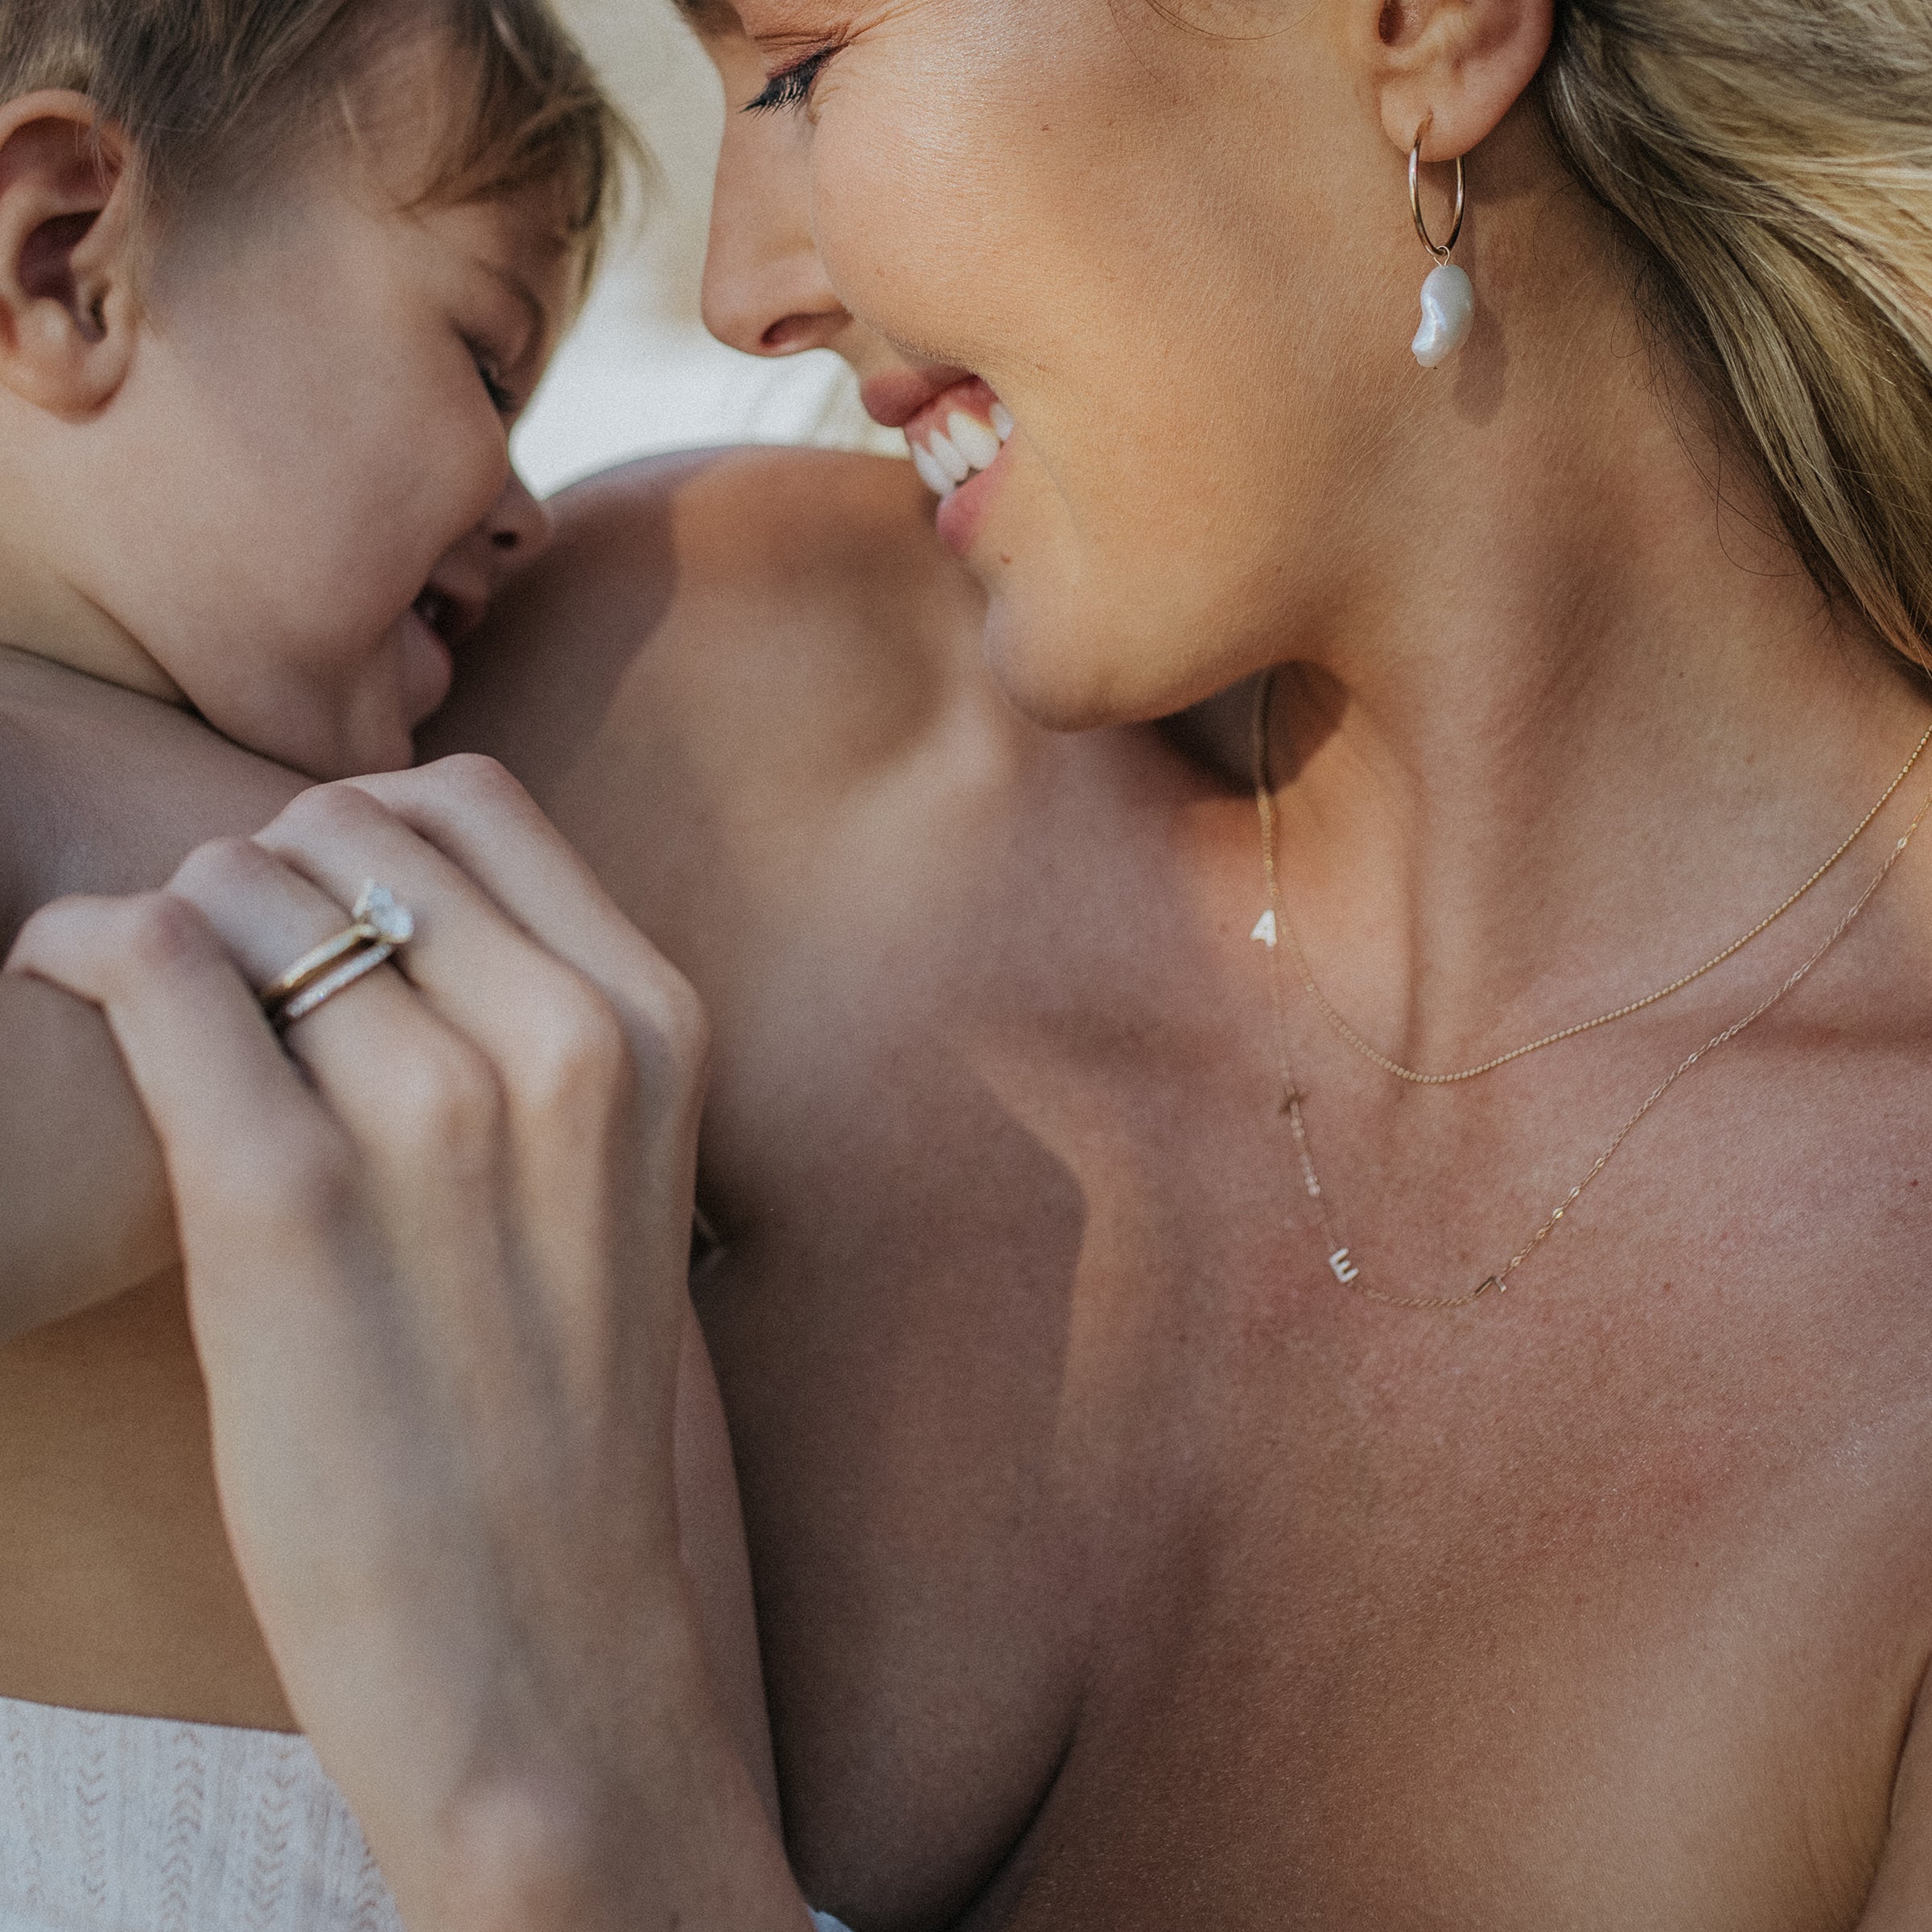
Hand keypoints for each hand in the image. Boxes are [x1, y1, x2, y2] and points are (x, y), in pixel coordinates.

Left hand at [9, 757, 806, 1931]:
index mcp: (654, 1025)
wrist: (537, 1624)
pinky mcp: (287, 1196)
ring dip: (170, 924)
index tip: (311, 903)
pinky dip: (79, 949)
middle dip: (259, 875)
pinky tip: (62, 988)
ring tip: (154, 1011)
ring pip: (237, 884)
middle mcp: (566, 1042)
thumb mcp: (614, 1171)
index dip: (362, 824)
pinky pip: (147, 961)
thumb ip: (536, 1013)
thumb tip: (366, 873)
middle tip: (222, 981)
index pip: (472, 800)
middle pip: (345, 827)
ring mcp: (436, 1114)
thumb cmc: (552, 1394)